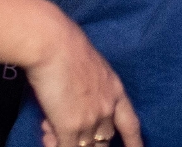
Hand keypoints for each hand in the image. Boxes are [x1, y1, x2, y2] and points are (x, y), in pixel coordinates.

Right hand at [27, 15, 141, 146]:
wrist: (53, 44)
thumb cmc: (66, 48)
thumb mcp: (91, 69)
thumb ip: (92, 91)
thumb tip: (77, 106)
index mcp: (116, 90)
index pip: (131, 124)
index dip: (135, 143)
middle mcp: (108, 108)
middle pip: (105, 139)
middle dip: (87, 140)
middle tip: (63, 130)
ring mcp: (91, 120)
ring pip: (85, 146)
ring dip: (66, 140)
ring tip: (49, 128)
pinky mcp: (71, 127)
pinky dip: (54, 143)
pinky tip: (47, 132)